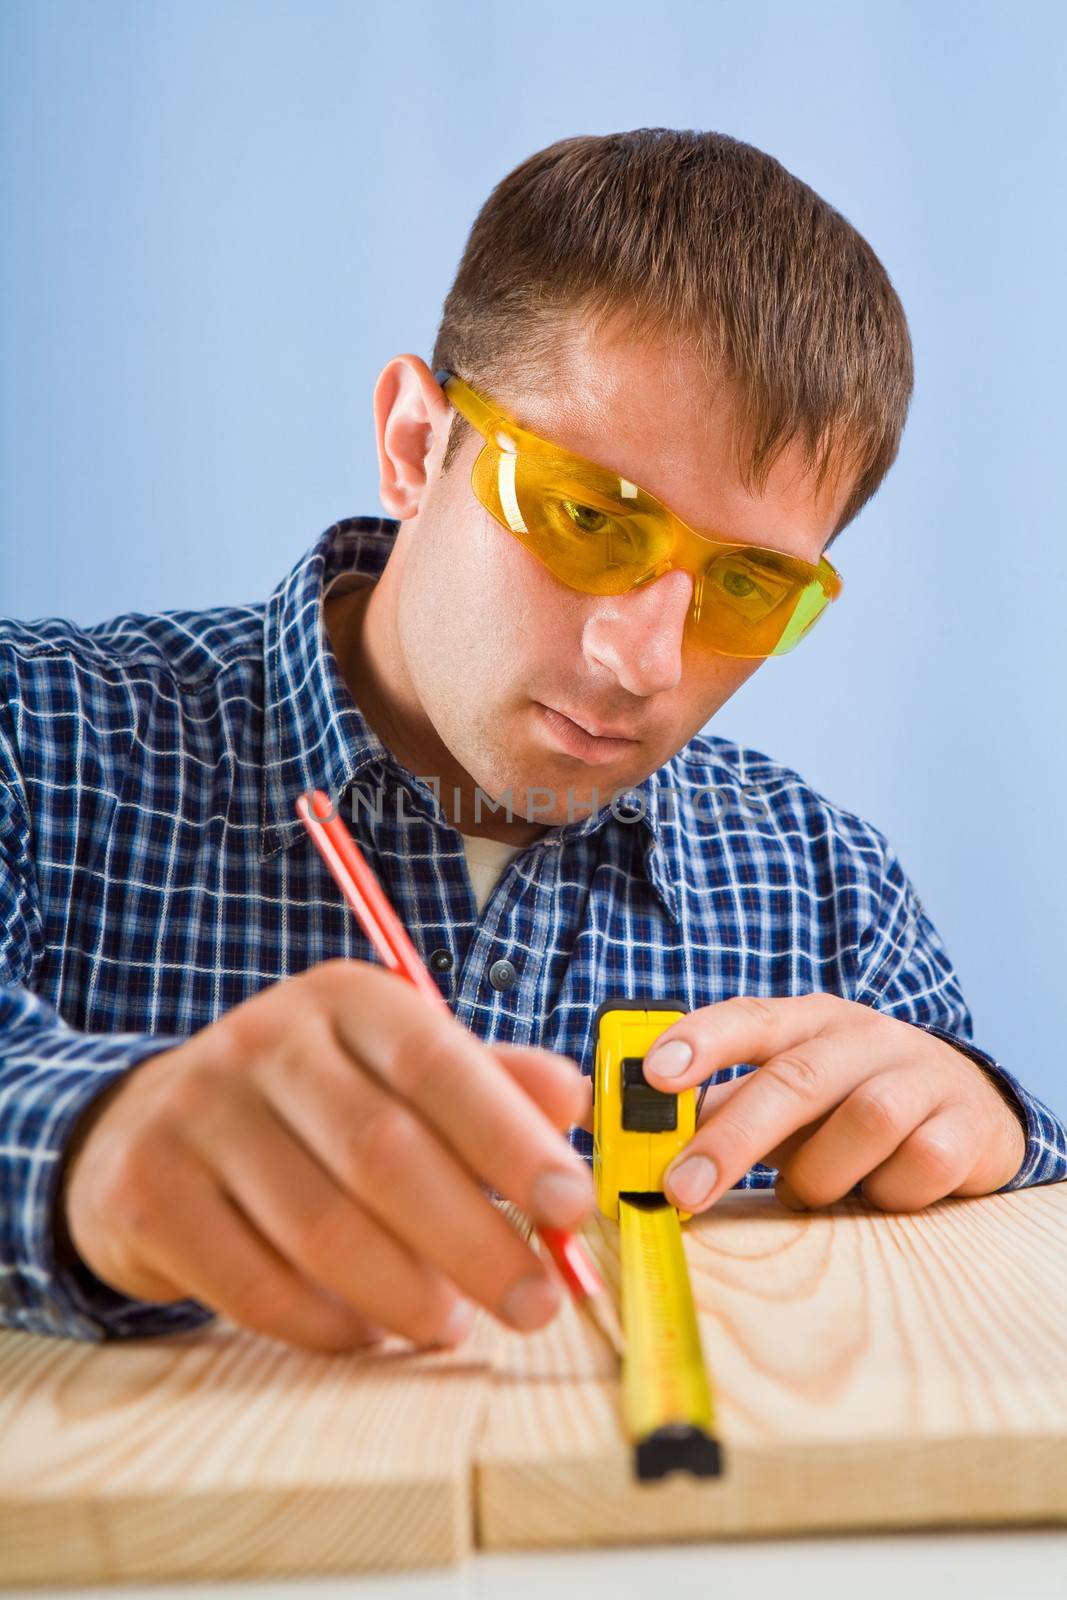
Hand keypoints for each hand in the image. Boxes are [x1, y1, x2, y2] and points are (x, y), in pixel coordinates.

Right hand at [62, 960, 593, 1352]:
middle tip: (535, 1303)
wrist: (151, 1124)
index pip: (436, 1061)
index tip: (572, 1204)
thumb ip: (487, 1083)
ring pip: (321, 1228)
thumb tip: (570, 1099)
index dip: (511, 1137)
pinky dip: (326, 1325)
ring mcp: (198, 1114)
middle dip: (475, 1240)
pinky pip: (255, 1283)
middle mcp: (264, 1041)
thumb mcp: (396, 1067)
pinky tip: (368, 1335)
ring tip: (451, 1326)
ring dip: (405, 1294)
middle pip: (384, 1152)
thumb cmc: (311, 1102)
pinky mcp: (150, 1193)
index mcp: (344, 1000)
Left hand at [639, 994, 1026, 1213]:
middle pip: (796, 1080)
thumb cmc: (853, 1100)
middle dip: (733, 1140)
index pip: (751, 1018)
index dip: (702, 1040)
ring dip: (820, 1174)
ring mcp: (921, 1077)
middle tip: (682, 1190)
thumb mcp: (791, 1092)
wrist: (971, 1107)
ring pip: (862, 1122)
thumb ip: (725, 1109)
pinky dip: (887, 1193)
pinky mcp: (966, 1126)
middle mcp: (866, 1038)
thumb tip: (647, 1144)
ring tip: (807, 1190)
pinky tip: (880, 1192)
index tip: (655, 1072)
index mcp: (811, 1022)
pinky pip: (918, 1166)